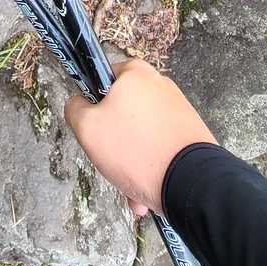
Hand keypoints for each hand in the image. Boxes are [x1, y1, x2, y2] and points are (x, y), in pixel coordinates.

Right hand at [64, 58, 215, 216]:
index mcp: (137, 73)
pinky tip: (147, 192)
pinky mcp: (191, 134)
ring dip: (131, 162)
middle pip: (122, 112)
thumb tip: (78, 104)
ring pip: (141, 136)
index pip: (102, 78)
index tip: (93, 127)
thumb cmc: (136, 150)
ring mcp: (179, 111)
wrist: (190, 183)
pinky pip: (160, 148)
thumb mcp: (87, 128)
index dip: (92, 104)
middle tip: (111, 163)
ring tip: (131, 189)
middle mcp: (161, 86)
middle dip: (114, 143)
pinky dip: (151, 167)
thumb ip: (75, 109)